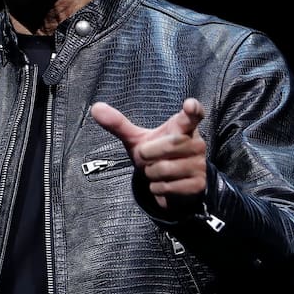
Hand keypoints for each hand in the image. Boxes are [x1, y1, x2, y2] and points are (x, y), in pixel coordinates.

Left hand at [90, 98, 206, 210]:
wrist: (172, 185)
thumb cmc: (155, 155)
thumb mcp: (137, 139)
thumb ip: (119, 124)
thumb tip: (95, 107)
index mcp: (183, 127)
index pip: (193, 114)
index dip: (192, 109)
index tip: (189, 105)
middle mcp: (196, 143)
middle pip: (169, 145)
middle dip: (148, 154)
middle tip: (147, 156)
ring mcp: (199, 164)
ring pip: (165, 169)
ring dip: (151, 173)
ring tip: (155, 170)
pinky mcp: (197, 184)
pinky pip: (167, 187)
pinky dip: (156, 188)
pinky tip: (161, 184)